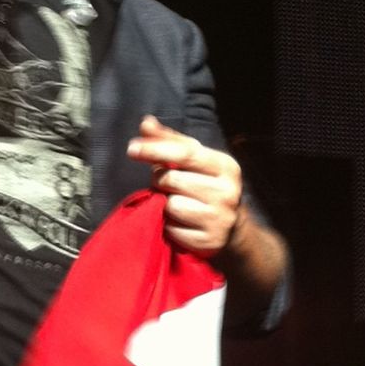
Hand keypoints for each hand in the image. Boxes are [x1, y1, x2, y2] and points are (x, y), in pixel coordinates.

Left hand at [126, 115, 243, 257]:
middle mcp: (227, 192)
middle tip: (168, 185)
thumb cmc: (207, 185)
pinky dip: (169, 226)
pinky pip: (171, 230)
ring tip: (177, 203)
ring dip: (164, 204)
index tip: (131, 148)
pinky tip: (181, 222)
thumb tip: (146, 123)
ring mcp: (219, 219)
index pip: (185, 154)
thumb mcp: (196, 159)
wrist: (233, 228)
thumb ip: (170, 141)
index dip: (155, 150)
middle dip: (160, 181)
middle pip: (171, 180)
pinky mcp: (208, 242)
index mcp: (225, 166)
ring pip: (170, 206)